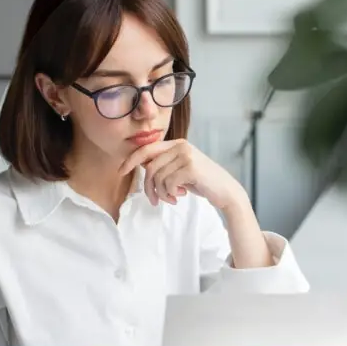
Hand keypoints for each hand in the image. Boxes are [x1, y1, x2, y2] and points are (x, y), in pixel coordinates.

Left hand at [119, 139, 247, 210]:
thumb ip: (164, 165)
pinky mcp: (190, 167)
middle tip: (154, 201)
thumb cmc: (202, 182)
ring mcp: (186, 155)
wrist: (225, 192)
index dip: (131, 160)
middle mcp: (181, 145)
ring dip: (161, 194)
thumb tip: (141, 166)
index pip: (147, 149)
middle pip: (150, 167)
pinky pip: (168, 183)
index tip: (121, 172)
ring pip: (158, 177)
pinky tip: (181, 196)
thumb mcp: (180, 170)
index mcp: (177, 144)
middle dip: (148, 187)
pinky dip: (170, 194)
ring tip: (171, 198)